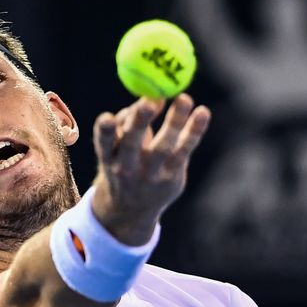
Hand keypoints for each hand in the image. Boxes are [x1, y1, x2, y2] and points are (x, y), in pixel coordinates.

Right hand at [91, 94, 210, 245]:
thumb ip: (126, 124)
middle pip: (132, 143)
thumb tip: (146, 97)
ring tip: (184, 98)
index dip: (104, 131)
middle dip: (140, 121)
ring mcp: (150, 174)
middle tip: (151, 99)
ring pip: (163, 146)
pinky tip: (202, 112)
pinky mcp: (171, 177)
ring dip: (174, 121)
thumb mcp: (115, 150)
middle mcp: (126, 167)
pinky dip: (194, 131)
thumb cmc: (123, 165)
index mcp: (108, 158)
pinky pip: (183, 151)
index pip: (103, 143)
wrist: (131, 210)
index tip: (107, 117)